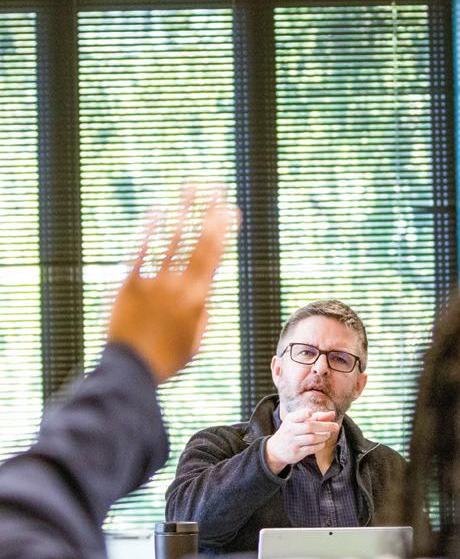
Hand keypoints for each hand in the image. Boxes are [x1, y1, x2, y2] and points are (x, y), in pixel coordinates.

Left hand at [107, 191, 233, 383]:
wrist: (131, 370)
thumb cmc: (166, 360)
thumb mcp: (195, 342)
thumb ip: (203, 315)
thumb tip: (208, 295)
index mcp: (198, 299)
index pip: (215, 256)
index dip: (224, 230)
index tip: (231, 210)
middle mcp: (178, 286)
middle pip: (197, 241)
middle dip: (209, 212)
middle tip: (217, 188)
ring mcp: (153, 283)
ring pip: (171, 240)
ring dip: (182, 211)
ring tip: (189, 189)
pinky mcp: (129, 284)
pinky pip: (142, 251)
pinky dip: (151, 230)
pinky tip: (158, 211)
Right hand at [264, 409, 339, 472]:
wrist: (276, 449)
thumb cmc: (292, 431)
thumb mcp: (299, 422)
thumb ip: (316, 417)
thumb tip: (332, 414)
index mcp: (290, 420)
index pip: (297, 415)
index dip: (304, 414)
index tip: (310, 414)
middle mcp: (290, 430)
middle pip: (310, 427)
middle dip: (325, 426)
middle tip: (335, 426)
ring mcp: (293, 442)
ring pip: (312, 438)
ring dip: (323, 436)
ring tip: (328, 435)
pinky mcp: (296, 453)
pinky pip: (311, 449)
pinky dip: (320, 445)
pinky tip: (322, 442)